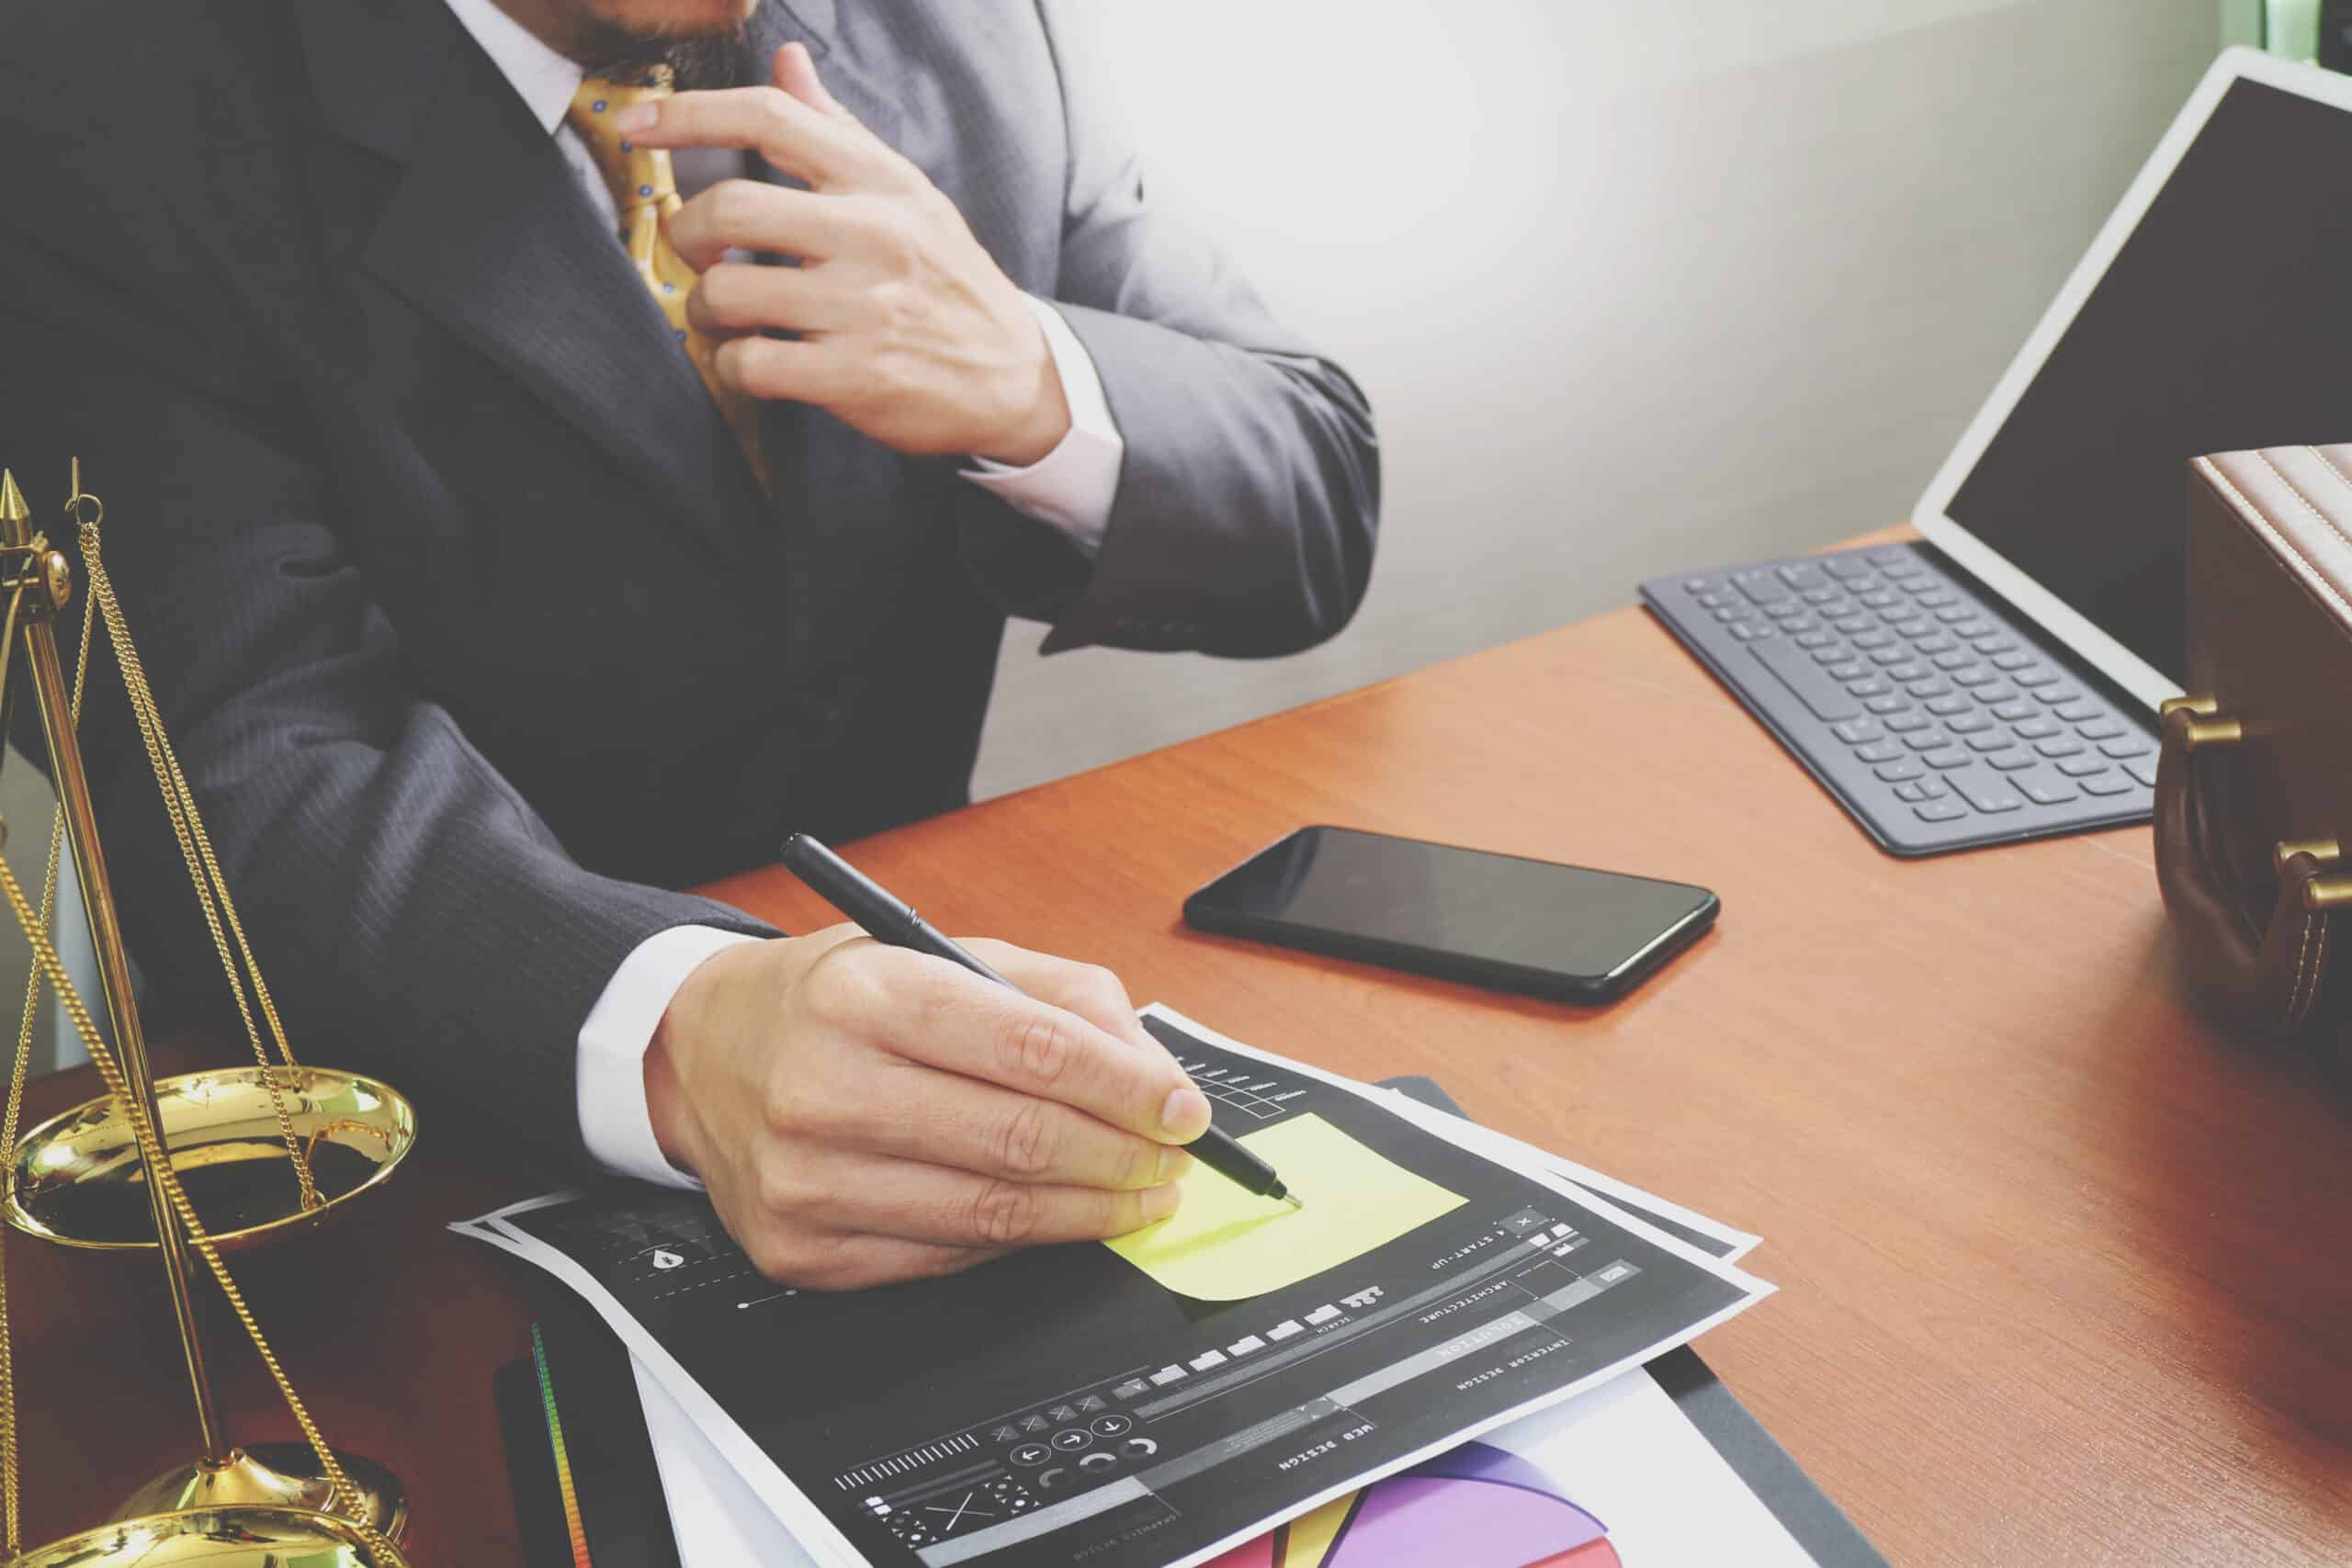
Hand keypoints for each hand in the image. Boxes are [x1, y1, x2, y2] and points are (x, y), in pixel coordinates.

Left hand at [616, 44, 1072, 464]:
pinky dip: (732, 367)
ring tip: (723, 317)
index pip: (771, 117)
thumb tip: (787, 57)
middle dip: (688, 233)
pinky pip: (749, 365)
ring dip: (703, 310)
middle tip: (698, 254)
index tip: (637, 124)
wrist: (1015, 376)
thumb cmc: (947, 280)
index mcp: (878, 181)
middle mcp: (872, 235)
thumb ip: (838, 130)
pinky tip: (752, 363)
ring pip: (727, 292)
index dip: (689, 114)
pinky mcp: (855, 377)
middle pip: (730, 207)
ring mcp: (864, 309)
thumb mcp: (906, 194)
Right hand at [643, 925, 1212, 1289]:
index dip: (1126, 1088)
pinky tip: (1051, 1218)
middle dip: (1121, 1157)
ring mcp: (806, 1179)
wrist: (702, 1052)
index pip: (1031, 1049)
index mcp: (865, 995)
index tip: (1183, 1110)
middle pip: (1018, 1140)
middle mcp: (825, 1087)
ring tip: (1137, 1197)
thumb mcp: (939, 953)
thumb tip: (1154, 1074)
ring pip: (990, 1215)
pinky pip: (944, 1259)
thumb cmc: (834, 999)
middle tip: (1172, 1160)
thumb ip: (1059, 999)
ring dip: (1087, 1212)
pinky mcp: (801, 1248)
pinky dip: (1016, 1243)